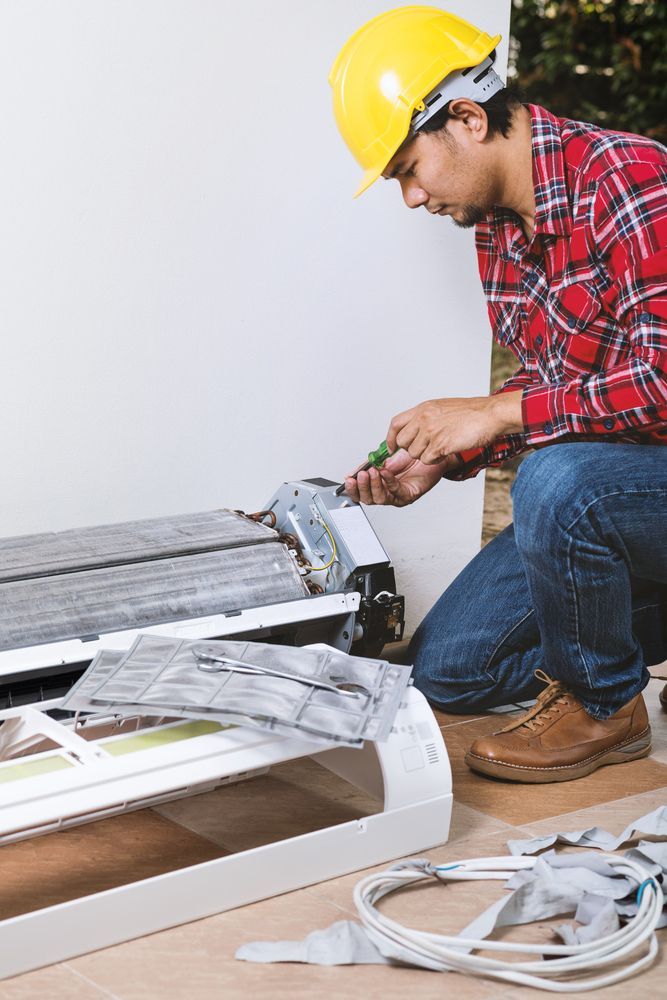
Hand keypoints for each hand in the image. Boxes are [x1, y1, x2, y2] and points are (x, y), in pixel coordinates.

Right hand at [342, 449, 458, 506]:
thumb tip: (355, 471)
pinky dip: (388, 481)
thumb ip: (370, 465)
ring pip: (380, 498)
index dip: (353, 488)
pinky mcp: (409, 495)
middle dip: (362, 487)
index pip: (362, 493)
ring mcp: (398, 496)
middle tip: (361, 475)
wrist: (430, 455)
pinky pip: (395, 491)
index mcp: (379, 486)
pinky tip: (385, 472)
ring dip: (373, 485)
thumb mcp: (384, 460)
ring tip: (372, 472)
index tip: (349, 479)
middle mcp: (388, 494)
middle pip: (368, 499)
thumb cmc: (411, 459)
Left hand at [386, 392, 522, 463]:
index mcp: (423, 408)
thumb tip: (413, 430)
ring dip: (426, 455)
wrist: (489, 414)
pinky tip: (446, 451)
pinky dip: (435, 460)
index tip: (392, 447)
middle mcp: (424, 419)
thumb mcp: (441, 407)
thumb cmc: (471, 412)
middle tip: (426, 448)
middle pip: (402, 442)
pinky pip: (427, 459)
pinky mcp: (441, 444)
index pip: (395, 424)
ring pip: (414, 453)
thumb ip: (425, 417)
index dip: (390, 438)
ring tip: (440, 447)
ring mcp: (431, 431)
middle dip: (411, 449)